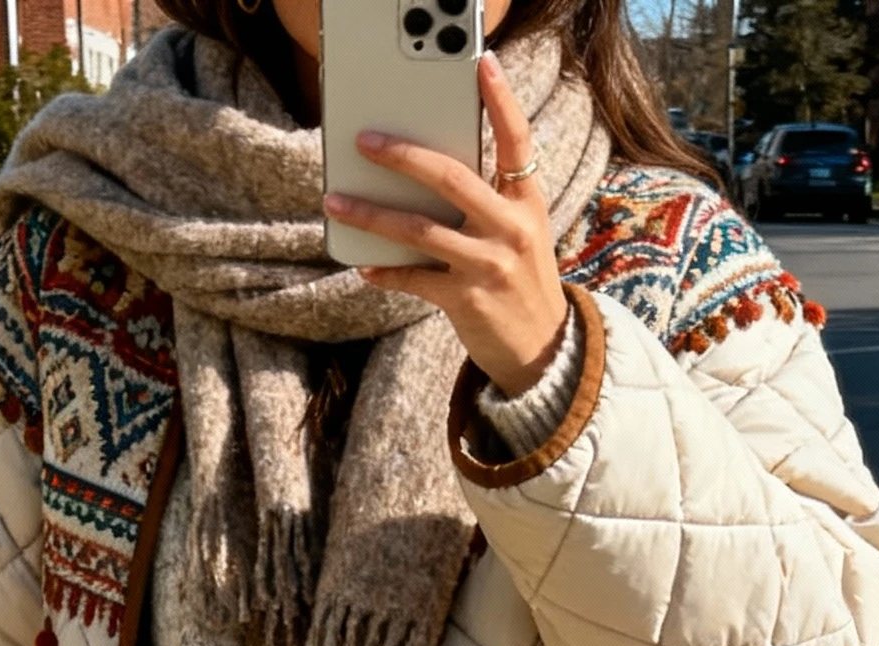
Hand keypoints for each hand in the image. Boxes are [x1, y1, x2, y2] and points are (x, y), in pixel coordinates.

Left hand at [324, 52, 566, 397]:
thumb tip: (424, 171)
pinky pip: (414, 279)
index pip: (516, 141)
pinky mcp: (466, 301)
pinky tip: (363, 266)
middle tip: (365, 140)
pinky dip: (385, 271)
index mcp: (526, 202)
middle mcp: (510, 229)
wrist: (542, 349)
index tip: (483, 63)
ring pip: (419, 230)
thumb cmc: (521, 279)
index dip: (501, 100)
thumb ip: (487, 199)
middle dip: (403, 156)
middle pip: (452, 178)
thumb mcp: (519, 232)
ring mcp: (488, 266)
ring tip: (336, 201)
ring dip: (371, 215)